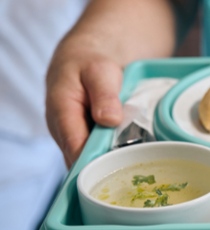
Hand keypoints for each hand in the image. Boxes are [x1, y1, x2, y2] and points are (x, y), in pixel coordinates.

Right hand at [46, 42, 123, 166]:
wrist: (80, 60)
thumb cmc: (89, 64)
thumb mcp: (100, 72)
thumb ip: (105, 95)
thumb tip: (110, 120)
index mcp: (61, 111)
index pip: (74, 146)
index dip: (93, 161)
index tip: (115, 167)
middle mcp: (60, 129)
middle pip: (78, 157)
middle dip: (102, 165)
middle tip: (130, 168)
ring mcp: (67, 135)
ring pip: (84, 157)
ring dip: (104, 161)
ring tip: (130, 162)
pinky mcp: (77, 137)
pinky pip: (90, 152)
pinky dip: (105, 154)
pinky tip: (124, 153)